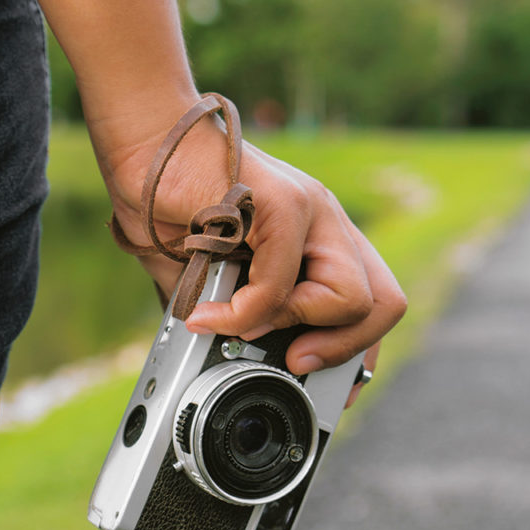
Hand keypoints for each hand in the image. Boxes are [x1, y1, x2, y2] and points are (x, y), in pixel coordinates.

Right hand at [102, 112, 406, 378]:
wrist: (144, 141)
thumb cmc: (171, 204)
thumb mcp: (214, 274)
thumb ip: (238, 310)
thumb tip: (233, 357)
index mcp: (319, 237)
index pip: (374, 301)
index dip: (358, 352)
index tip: (331, 388)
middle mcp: (327, 220)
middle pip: (386, 303)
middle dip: (343, 352)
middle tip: (295, 362)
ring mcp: (313, 208)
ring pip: (351, 299)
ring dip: (291, 327)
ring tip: (242, 322)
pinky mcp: (285, 203)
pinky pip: (282, 288)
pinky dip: (241, 315)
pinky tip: (207, 313)